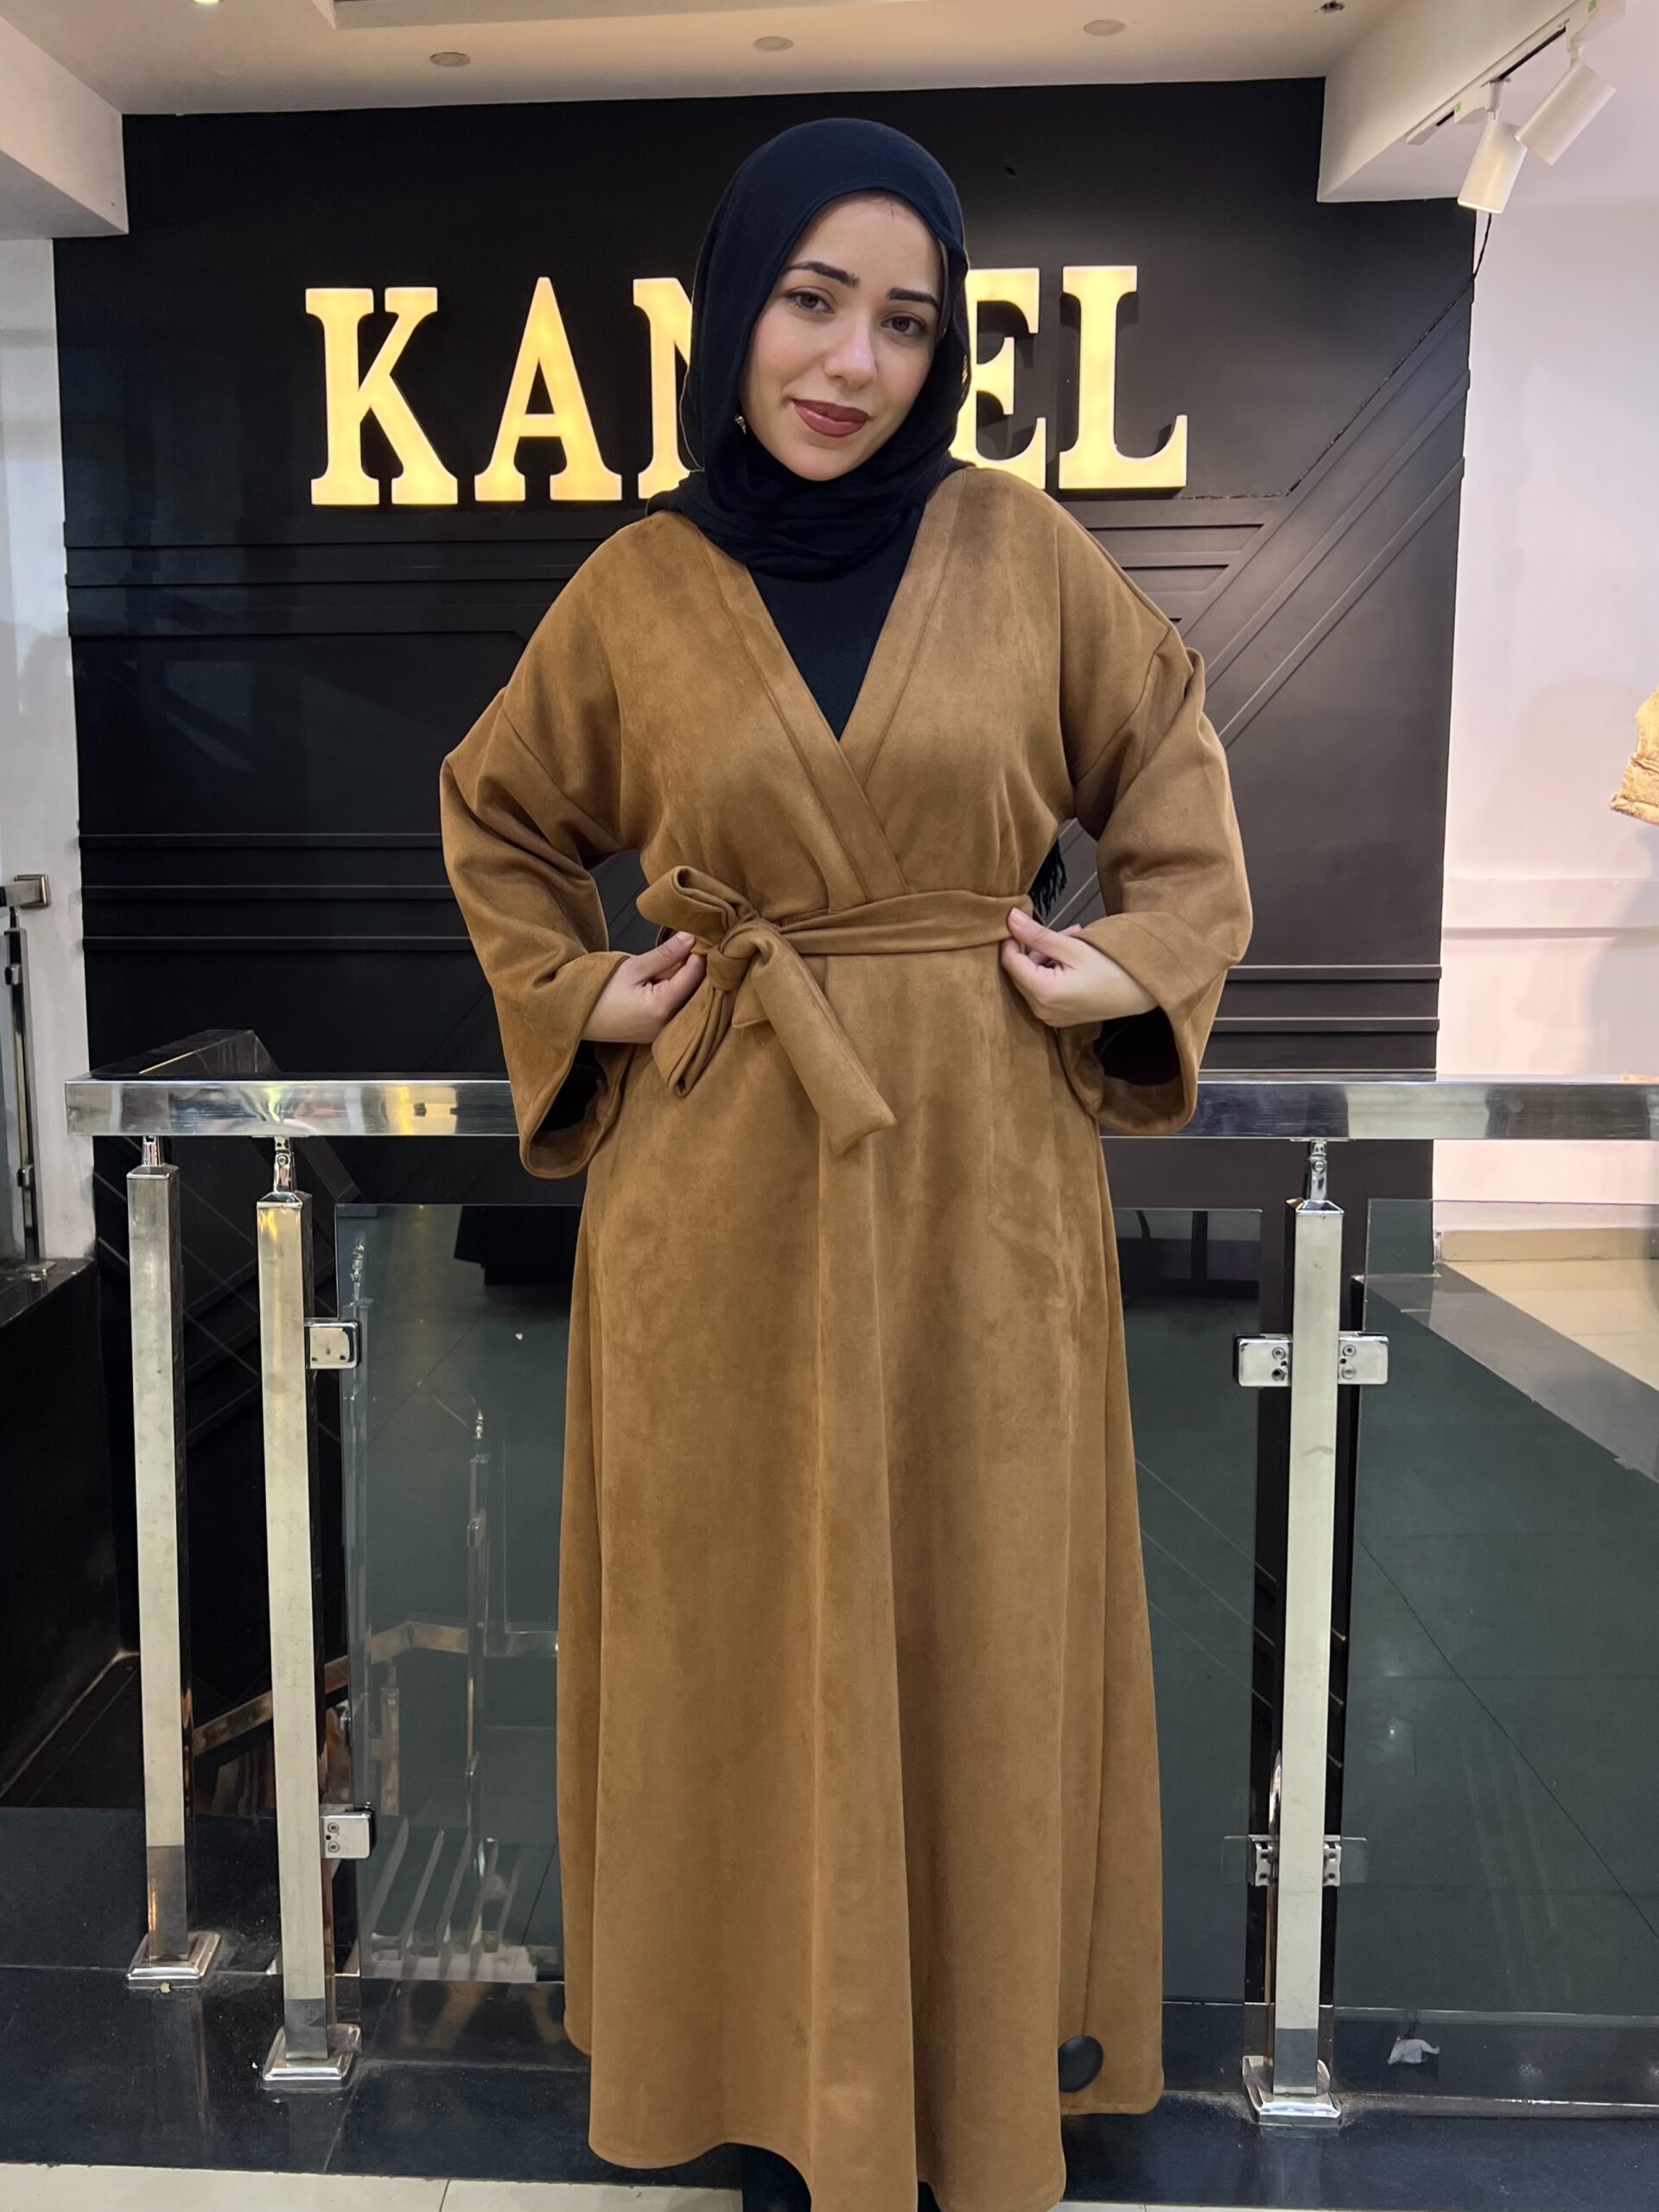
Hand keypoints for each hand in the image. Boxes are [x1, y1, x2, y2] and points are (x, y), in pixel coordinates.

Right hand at [582, 931, 706, 1043]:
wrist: (574, 1015)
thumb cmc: (597, 991)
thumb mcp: (632, 966)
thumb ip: (665, 954)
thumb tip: (690, 939)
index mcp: (662, 1007)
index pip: (695, 975)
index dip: (699, 953)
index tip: (698, 936)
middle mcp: (667, 1024)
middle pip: (697, 991)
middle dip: (696, 967)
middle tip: (692, 945)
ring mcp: (663, 1031)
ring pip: (688, 1000)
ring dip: (687, 980)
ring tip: (677, 959)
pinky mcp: (658, 1032)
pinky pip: (677, 1009)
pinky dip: (678, 992)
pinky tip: (669, 978)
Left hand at [999, 908, 1156, 1028]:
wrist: (1140, 993)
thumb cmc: (1112, 969)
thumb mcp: (1073, 947)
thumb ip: (1038, 935)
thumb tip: (1011, 919)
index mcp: (1043, 992)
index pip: (1009, 961)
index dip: (1012, 939)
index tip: (1023, 922)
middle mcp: (1041, 1009)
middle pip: (1019, 971)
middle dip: (1033, 948)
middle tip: (1060, 931)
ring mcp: (1048, 1016)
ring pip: (1031, 978)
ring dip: (1045, 957)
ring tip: (1072, 940)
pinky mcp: (1057, 1016)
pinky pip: (1043, 989)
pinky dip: (1051, 971)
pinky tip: (1072, 957)